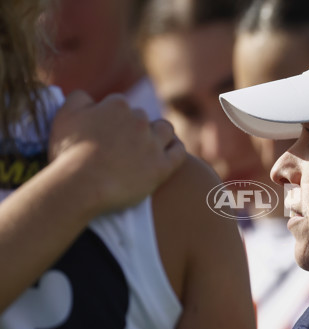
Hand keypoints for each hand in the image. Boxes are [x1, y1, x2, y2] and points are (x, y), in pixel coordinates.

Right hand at [49, 90, 185, 212]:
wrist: (82, 185)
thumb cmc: (69, 153)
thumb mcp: (63, 116)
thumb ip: (78, 99)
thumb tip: (89, 97)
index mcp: (117, 105)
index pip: (119, 106)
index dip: (112, 119)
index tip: (107, 133)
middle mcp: (139, 120)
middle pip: (141, 119)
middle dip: (134, 128)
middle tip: (124, 146)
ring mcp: (153, 143)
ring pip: (164, 130)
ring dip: (159, 135)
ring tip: (152, 146)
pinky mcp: (162, 166)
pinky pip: (178, 152)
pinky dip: (175, 149)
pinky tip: (170, 154)